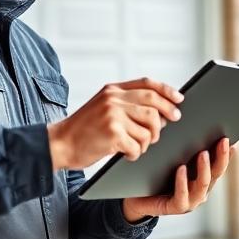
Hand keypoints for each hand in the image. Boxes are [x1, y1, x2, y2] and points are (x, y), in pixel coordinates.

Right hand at [47, 77, 182, 170]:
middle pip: (153, 104)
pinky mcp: (113, 134)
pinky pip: (138, 146)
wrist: (59, 144)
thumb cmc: (83, 129)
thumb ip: (125, 103)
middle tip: (173, 122)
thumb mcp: (102, 106)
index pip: (147, 84)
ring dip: (148, 141)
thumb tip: (160, 111)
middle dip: (167, 115)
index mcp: (112, 90)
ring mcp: (113, 116)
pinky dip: (136, 154)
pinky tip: (126, 155)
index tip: (179, 99)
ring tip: (138, 146)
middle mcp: (113, 99)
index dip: (166, 90)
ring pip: (149, 129)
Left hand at [122, 137, 235, 221]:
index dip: (226, 153)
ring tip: (203, 153)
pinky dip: (183, 182)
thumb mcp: (171, 159)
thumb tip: (191, 123)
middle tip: (222, 140)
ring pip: (202, 185)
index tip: (230, 138)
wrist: (136, 198)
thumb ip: (184, 148)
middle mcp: (200, 190)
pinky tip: (181, 169)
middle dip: (221, 157)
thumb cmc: (155, 175)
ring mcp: (190, 201)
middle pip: (216, 173)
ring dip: (204, 169)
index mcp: (202, 178)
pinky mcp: (175, 208)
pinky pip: (182, 196)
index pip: (219, 164)